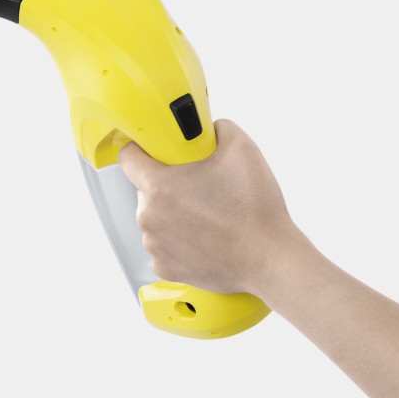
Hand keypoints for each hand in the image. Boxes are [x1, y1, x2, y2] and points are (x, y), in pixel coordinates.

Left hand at [118, 119, 310, 295]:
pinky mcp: (166, 268)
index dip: (144, 149)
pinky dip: (180, 240)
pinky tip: (206, 237)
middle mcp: (149, 218)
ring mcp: (155, 246)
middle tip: (201, 184)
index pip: (128, 157)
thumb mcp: (242, 148)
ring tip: (209, 215)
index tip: (159, 152)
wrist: (269, 259)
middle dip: (169, 183)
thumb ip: (218, 128)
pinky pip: (165, 245)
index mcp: (159, 186)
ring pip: (156, 218)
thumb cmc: (254, 209)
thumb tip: (210, 130)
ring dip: (174, 213)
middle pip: (147, 189)